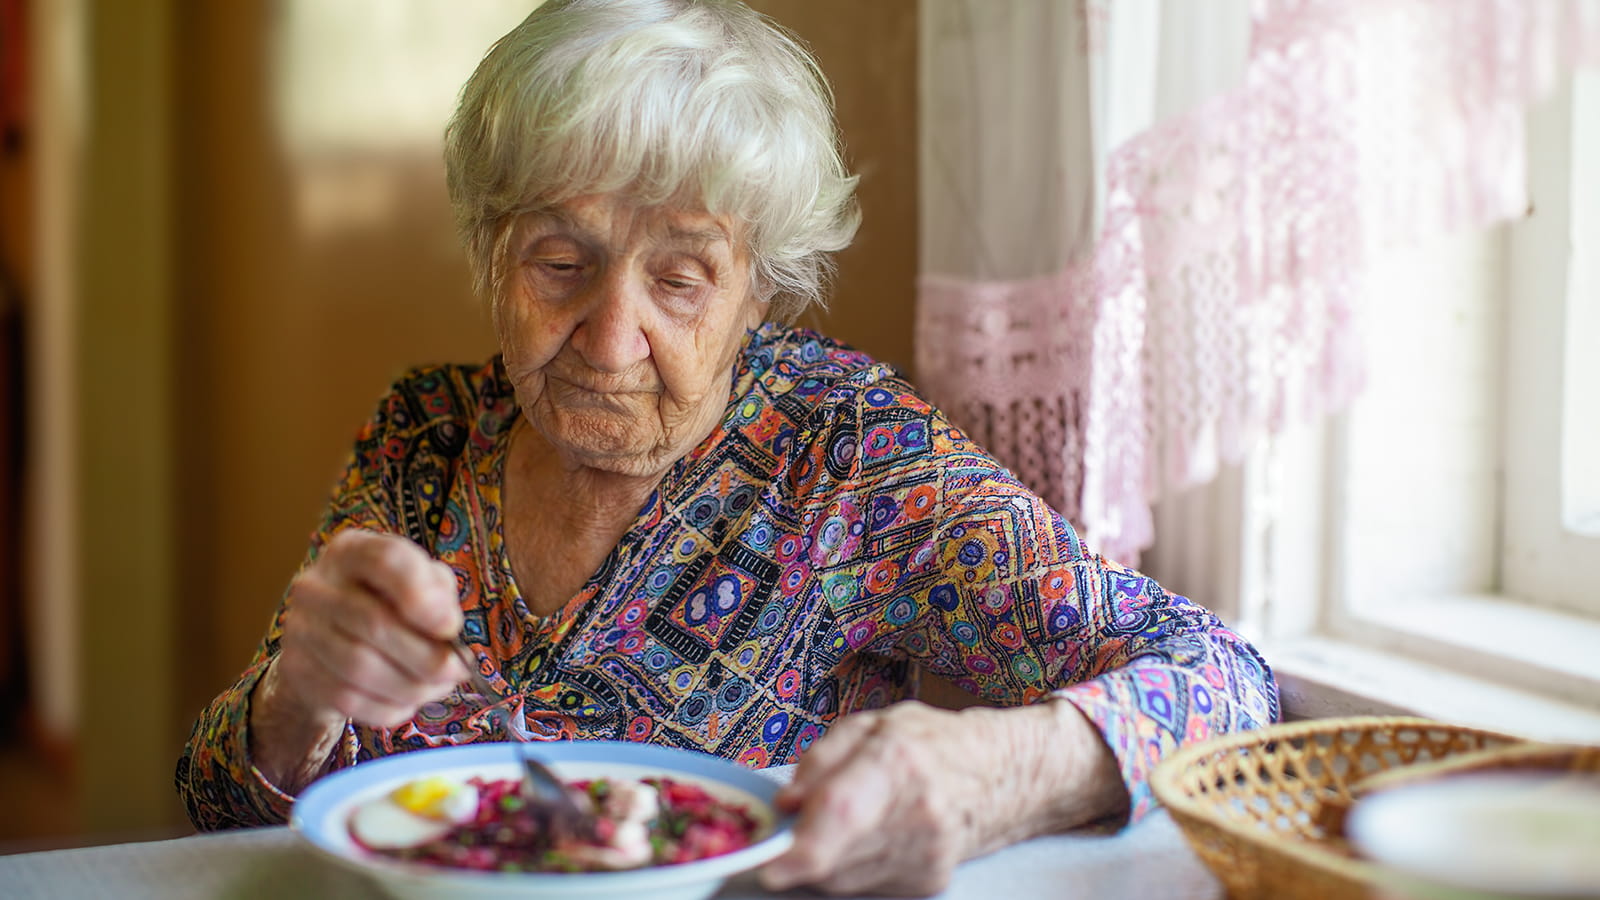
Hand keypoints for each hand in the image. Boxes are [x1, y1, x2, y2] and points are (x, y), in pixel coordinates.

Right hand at [250, 530, 467, 788]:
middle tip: (457, 670)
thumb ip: (439, 596)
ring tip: (437, 687)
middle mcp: (316, 585)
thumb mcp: (420, 583)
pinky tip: (407, 700)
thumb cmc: (389, 601)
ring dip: (411, 686)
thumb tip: (447, 629)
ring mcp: (300, 629)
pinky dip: (387, 706)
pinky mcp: (296, 669)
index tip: (450, 626)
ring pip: (360, 668)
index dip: (421, 595)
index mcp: (351, 550)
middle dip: (426, 656)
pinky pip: (347, 699)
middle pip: (373, 623)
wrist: (332, 636)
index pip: (384, 560)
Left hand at [759, 699, 1127, 896]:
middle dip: (800, 851)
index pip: (842, 813)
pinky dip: (850, 869)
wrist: (999, 774)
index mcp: (896, 759)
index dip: (801, 849)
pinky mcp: (929, 881)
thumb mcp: (869, 725)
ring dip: (824, 861)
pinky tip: (867, 840)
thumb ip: (820, 761)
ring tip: (836, 827)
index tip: (770, 867)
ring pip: (844, 879)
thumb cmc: (928, 741)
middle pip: (835, 855)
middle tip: (794, 828)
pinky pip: (865, 888)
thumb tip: (785, 804)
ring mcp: (926, 853)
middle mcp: (916, 811)